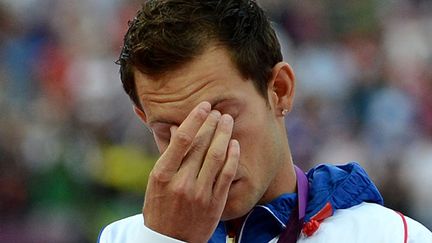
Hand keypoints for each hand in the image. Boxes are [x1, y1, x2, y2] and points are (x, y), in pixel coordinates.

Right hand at [143, 101, 239, 242]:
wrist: (169, 241)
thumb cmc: (160, 207)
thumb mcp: (156, 182)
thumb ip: (169, 156)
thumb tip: (181, 129)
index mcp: (162, 175)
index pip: (182, 140)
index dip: (195, 119)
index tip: (203, 106)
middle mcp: (181, 182)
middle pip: (201, 145)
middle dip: (211, 123)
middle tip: (217, 111)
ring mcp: (199, 193)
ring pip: (216, 156)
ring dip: (224, 135)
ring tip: (227, 121)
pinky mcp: (214, 203)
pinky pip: (227, 174)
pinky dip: (232, 157)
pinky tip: (234, 143)